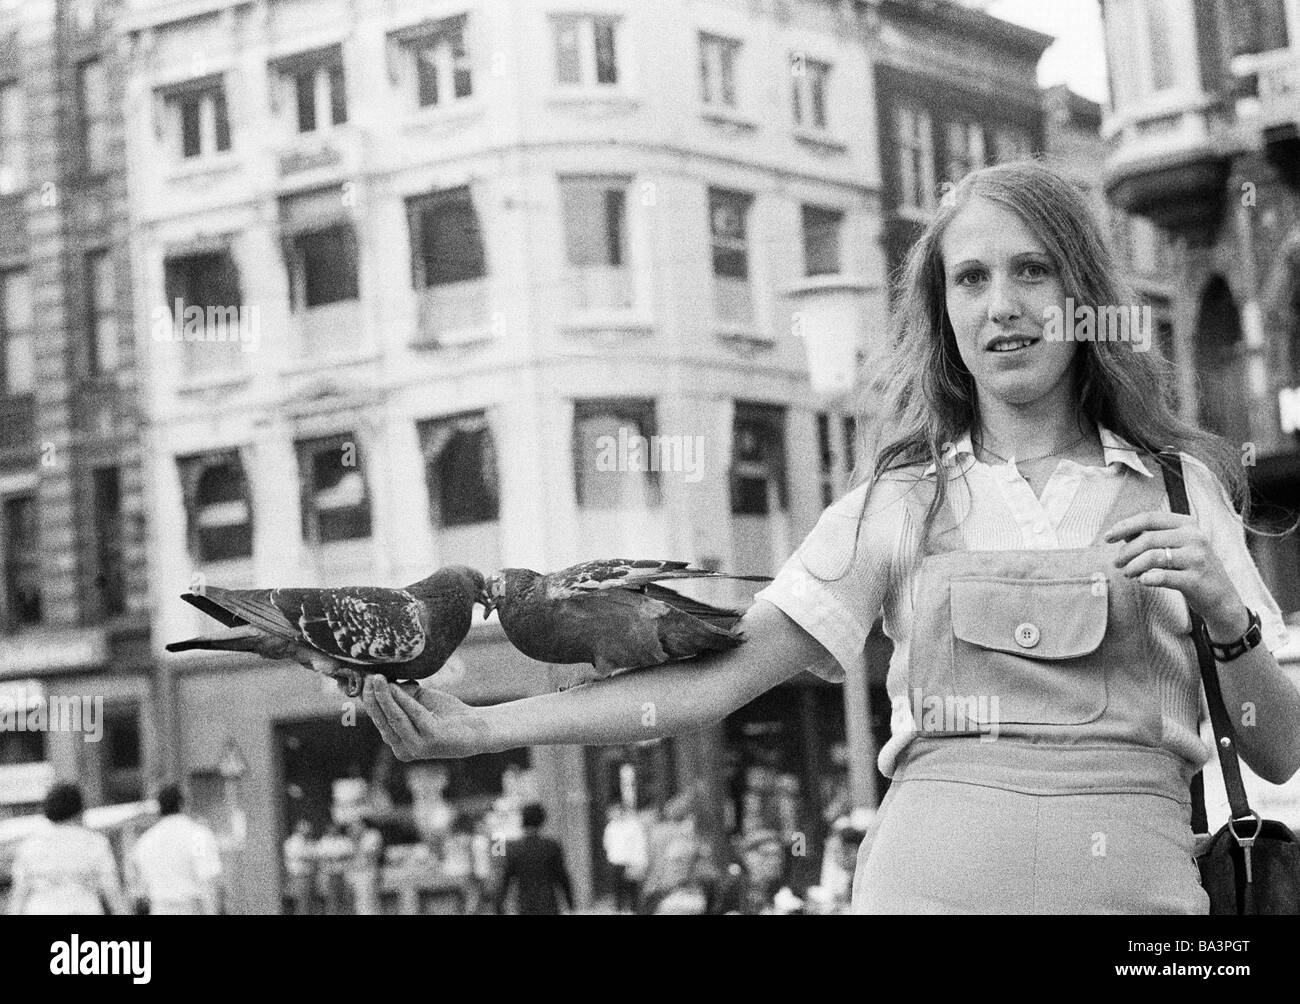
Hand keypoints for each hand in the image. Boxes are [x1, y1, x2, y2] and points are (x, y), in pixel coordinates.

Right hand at [359, 676, 490, 760]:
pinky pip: (413, 716)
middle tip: (366, 677)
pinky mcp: (432, 741)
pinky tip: (394, 686)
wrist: (478, 727)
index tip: (361, 680)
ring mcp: (417, 747)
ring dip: (384, 697)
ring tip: (377, 679)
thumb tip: (380, 681)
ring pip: (394, 719)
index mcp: (398, 742)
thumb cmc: (446, 714)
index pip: (378, 720)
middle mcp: (403, 749)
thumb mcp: (419, 702)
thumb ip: (401, 695)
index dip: (368, 700)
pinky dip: (402, 700)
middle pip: (382, 721)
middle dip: (372, 698)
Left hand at [1105, 510, 1245, 635]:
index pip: (1149, 517)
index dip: (1125, 526)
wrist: (1222, 597)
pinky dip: (1147, 579)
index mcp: (1188, 524)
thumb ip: (1152, 537)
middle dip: (1126, 552)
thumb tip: (1122, 533)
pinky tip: (1143, 581)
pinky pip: (1162, 577)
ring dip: (1133, 566)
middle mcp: (1195, 537)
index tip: (1107, 537)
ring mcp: (1197, 558)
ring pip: (1152, 557)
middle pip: (1147, 538)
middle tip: (1117, 563)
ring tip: (1128, 573)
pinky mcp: (1196, 579)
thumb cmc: (1192, 569)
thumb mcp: (1177, 546)